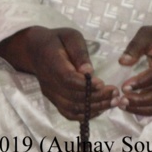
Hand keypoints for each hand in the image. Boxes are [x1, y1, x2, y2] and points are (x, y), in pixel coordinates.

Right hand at [0, 27, 116, 121]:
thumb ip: (79, 52)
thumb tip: (89, 71)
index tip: (103, 83)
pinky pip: (69, 113)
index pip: (67, 79)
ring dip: (94, 108)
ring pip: (72, 108)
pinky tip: (100, 108)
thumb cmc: (57, 40)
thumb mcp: (71, 36)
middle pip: (72, 97)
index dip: (86, 85)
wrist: (36, 49)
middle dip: (97, 97)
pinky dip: (85, 114)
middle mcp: (49, 81)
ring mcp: (50, 93)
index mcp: (52, 62)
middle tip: (115, 93)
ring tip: (113, 102)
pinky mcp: (53, 100)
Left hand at [115, 24, 151, 115]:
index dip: (142, 82)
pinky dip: (148, 111)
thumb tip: (123, 62)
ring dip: (144, 109)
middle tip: (122, 99)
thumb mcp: (148, 33)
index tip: (125, 86)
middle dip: (142, 100)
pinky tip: (132, 108)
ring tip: (124, 105)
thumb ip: (136, 45)